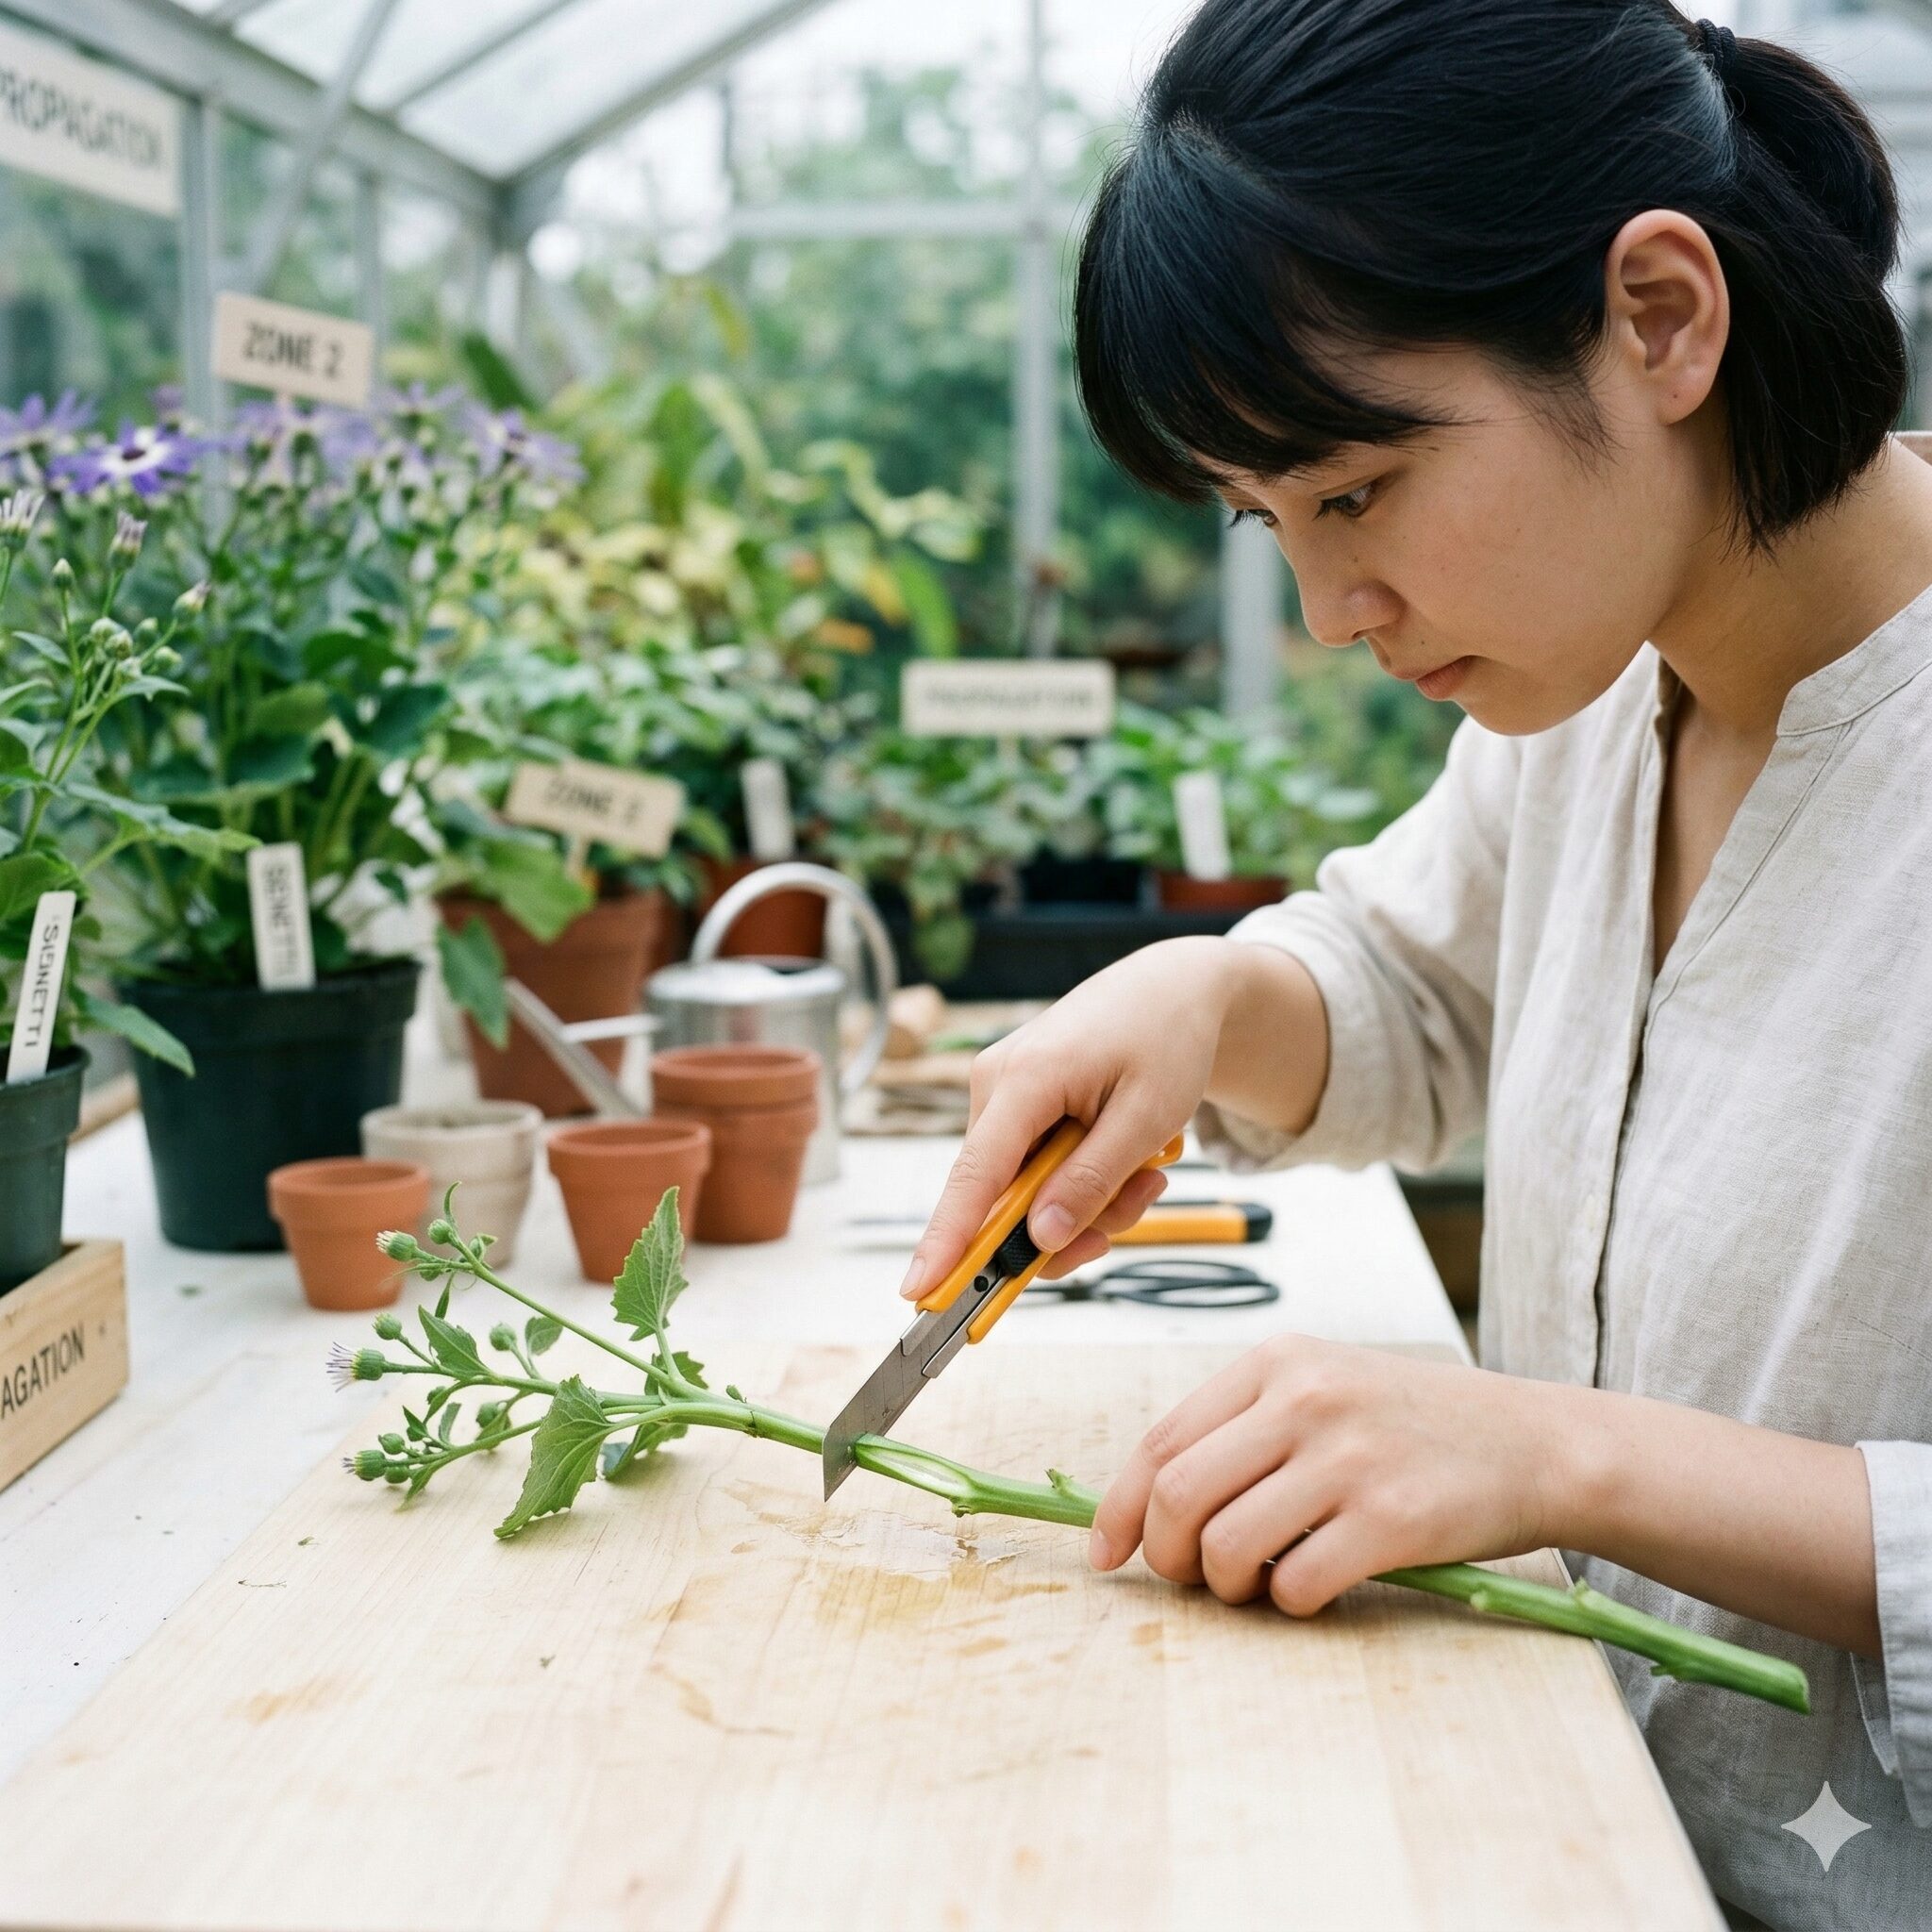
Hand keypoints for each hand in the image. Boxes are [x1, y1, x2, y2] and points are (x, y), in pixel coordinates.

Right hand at [899, 938, 1243, 1298]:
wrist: (1171, 987)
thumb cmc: (1165, 1038)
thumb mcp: (1147, 1118)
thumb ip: (1092, 1181)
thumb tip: (1042, 1238)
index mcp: (1025, 1079)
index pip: (974, 1177)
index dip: (946, 1241)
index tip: (919, 1292)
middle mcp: (996, 1084)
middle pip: (1005, 1197)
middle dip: (1070, 1221)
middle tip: (1143, 1200)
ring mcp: (1001, 1092)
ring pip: (1026, 1191)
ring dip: (1087, 1200)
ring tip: (1148, 1170)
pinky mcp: (1015, 1103)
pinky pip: (1034, 1169)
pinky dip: (1079, 1180)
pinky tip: (1127, 1159)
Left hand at [1089, 1334, 1572, 1613]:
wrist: (1536, 1442)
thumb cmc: (1413, 1424)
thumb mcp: (1322, 1386)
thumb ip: (1243, 1426)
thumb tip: (1150, 1502)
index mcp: (1276, 1362)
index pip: (1161, 1440)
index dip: (1119, 1507)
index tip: (1108, 1553)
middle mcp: (1304, 1399)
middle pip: (1179, 1495)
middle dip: (1166, 1556)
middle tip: (1190, 1579)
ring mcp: (1348, 1456)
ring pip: (1226, 1546)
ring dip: (1226, 1587)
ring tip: (1257, 1584)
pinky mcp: (1392, 1518)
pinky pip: (1295, 1585)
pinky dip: (1288, 1605)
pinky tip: (1313, 1588)